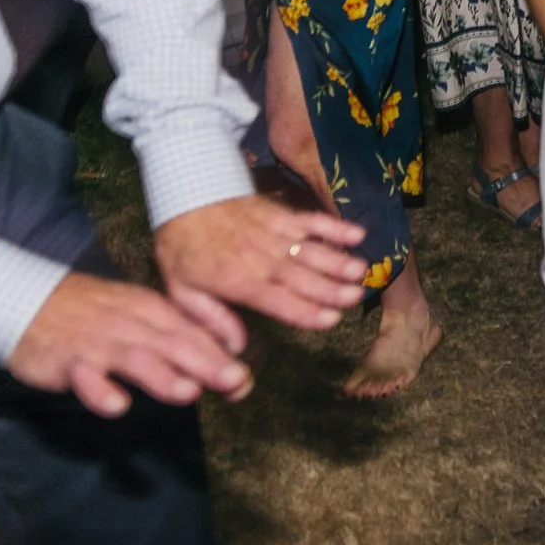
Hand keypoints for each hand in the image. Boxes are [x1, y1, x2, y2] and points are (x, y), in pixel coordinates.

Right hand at [8, 271, 252, 417]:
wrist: (29, 301)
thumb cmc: (94, 314)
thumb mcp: (137, 316)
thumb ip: (176, 340)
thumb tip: (222, 366)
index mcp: (151, 311)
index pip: (192, 332)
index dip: (220, 356)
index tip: (245, 379)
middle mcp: (130, 324)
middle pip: (173, 343)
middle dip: (206, 364)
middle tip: (236, 383)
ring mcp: (98, 342)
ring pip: (135, 359)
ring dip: (162, 376)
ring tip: (188, 392)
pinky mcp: (68, 361)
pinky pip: (85, 378)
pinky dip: (101, 392)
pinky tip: (117, 405)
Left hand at [153, 196, 368, 351]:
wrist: (186, 196)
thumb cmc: (183, 249)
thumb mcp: (183, 291)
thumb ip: (212, 319)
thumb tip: (237, 348)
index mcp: (237, 281)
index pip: (277, 300)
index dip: (305, 311)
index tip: (330, 320)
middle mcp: (262, 258)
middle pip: (301, 276)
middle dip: (331, 288)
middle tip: (356, 296)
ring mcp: (274, 234)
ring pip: (311, 250)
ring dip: (338, 260)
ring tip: (361, 271)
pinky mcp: (282, 215)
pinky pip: (311, 221)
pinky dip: (334, 226)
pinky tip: (357, 234)